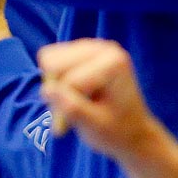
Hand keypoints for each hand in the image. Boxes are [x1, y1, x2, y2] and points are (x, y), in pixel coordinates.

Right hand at [36, 38, 160, 158]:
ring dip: (57, 86)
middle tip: (74, 110)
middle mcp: (103, 47)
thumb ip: (73, 108)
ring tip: (76, 102)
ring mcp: (92, 46)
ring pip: (49, 61)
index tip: (80, 122)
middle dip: (58, 90)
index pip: (69, 81)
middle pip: (53, 63)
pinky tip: (75, 93)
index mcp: (113, 62)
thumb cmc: (117, 131)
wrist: (131, 130)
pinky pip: (51, 61)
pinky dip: (57, 81)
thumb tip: (46, 90)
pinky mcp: (81, 50)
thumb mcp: (95, 126)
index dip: (67, 105)